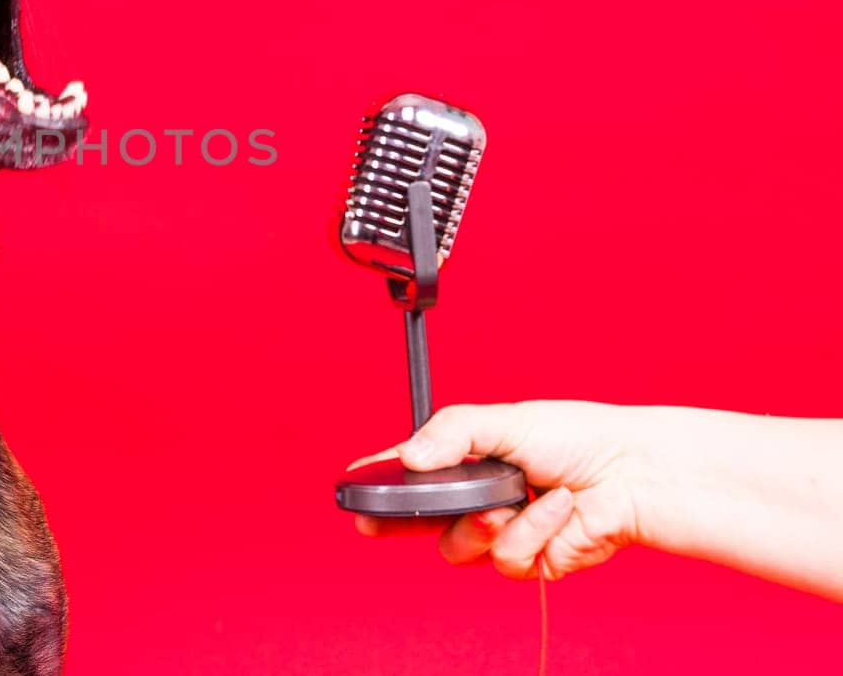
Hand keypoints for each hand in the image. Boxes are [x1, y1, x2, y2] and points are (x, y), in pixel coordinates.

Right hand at [348, 401, 646, 581]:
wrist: (631, 473)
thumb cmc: (577, 437)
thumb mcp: (505, 419)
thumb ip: (452, 432)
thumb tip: (410, 455)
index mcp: (465, 461)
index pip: (409, 473)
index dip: (376, 482)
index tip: (349, 484)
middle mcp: (476, 501)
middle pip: (418, 523)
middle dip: (397, 521)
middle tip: (378, 519)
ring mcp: (500, 532)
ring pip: (458, 548)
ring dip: (485, 523)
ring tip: (514, 498)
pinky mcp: (530, 561)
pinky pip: (506, 559)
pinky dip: (532, 532)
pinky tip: (556, 507)